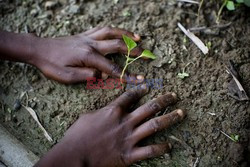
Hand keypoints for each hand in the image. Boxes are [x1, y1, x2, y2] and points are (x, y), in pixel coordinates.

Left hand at [33, 27, 143, 83]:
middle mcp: (91, 44)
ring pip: (112, 32)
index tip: (139, 80)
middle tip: (146, 54)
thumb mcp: (67, 77)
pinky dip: (114, 29)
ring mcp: (88, 37)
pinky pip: (102, 29)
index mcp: (88, 56)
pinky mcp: (84, 34)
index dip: (126, 75)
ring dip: (127, 34)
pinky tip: (119, 31)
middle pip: (117, 45)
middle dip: (134, 51)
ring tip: (138, 37)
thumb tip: (101, 75)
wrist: (39, 49)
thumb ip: (86, 76)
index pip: (112, 68)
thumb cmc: (51, 65)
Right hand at [36, 85, 185, 166]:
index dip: (141, 90)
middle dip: (163, 100)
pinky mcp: (129, 155)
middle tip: (174, 96)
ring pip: (154, 125)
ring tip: (181, 113)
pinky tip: (169, 144)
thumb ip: (101, 112)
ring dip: (169, 118)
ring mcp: (129, 138)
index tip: (148, 87)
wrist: (74, 157)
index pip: (130, 96)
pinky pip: (150, 150)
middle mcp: (125, 122)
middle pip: (149, 108)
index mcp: (113, 111)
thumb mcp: (87, 117)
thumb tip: (106, 110)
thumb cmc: (77, 136)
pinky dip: (161, 147)